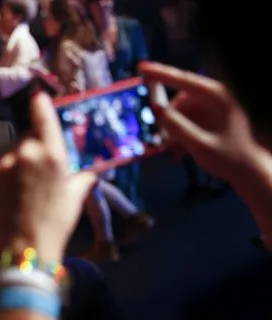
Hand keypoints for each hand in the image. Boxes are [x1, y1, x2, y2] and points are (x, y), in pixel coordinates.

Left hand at [0, 91, 96, 263]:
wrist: (23, 248)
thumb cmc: (56, 223)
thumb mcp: (76, 197)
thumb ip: (84, 176)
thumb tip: (94, 169)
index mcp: (51, 153)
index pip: (42, 116)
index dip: (40, 104)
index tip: (38, 97)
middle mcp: (26, 152)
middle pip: (29, 135)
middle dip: (36, 143)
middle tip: (43, 166)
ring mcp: (5, 162)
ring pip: (15, 149)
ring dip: (22, 158)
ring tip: (29, 185)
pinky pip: (3, 163)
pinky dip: (9, 169)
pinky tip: (16, 190)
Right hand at [140, 61, 270, 185]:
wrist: (254, 175)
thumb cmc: (232, 160)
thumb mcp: (199, 144)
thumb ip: (176, 126)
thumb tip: (155, 108)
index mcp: (220, 97)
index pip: (184, 79)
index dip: (160, 73)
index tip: (142, 67)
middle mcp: (220, 97)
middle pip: (182, 100)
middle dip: (169, 119)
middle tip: (161, 141)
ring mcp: (219, 108)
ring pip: (185, 113)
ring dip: (175, 131)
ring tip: (175, 152)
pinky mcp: (217, 119)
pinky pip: (193, 121)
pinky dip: (184, 135)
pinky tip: (181, 152)